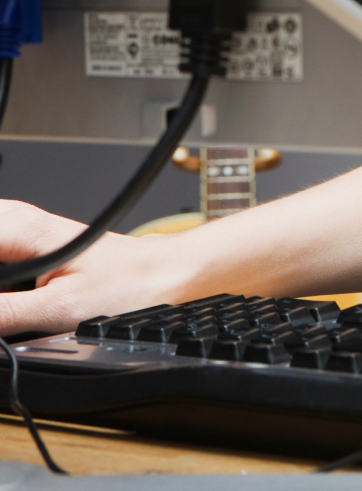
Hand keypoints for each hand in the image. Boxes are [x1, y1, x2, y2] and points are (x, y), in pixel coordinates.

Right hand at [0, 201, 184, 336]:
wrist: (168, 276)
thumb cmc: (131, 284)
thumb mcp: (57, 309)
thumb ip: (0, 315)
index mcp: (19, 228)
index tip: (1, 308)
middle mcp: (19, 223)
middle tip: (10, 311)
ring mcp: (24, 236)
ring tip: (17, 310)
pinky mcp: (31, 251)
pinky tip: (11, 305)